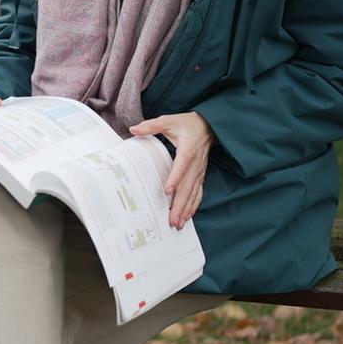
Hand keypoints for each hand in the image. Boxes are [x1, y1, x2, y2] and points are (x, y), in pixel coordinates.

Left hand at [129, 111, 213, 229]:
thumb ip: (151, 125)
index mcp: (188, 149)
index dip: (175, 179)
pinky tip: (189, 215)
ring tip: (179, 223)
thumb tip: (134, 129)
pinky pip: (198, 192)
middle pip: (188, 186)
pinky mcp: (201, 175)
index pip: (181, 166)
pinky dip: (194, 205)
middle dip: (180, 205)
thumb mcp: (168, 120)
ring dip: (187, 209)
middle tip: (172, 220)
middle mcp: (196, 163)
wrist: (208, 126)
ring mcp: (199, 171)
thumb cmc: (186, 124)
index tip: (167, 191)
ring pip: (194, 193)